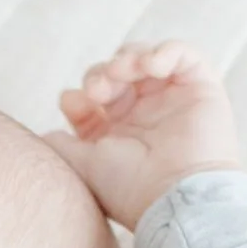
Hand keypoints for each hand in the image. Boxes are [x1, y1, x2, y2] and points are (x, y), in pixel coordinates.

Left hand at [44, 41, 241, 230]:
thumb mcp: (82, 166)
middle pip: (117, 74)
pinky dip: (166, 50)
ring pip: (146, 58)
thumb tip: (45, 136)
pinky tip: (151, 65)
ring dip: (128, 57)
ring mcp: (173, 101)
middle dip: (101, 74)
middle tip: (99, 90)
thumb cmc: (129, 187)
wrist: (176, 197)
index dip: (80, 96)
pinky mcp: (201, 89)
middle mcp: (146, 116)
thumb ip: (61, 147)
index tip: (72, 102)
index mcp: (119, 134)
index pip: (94, 101)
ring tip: (123, 72)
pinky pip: (184, 55)